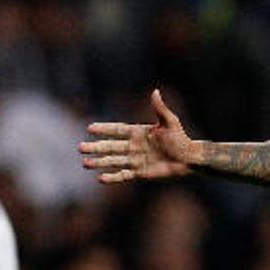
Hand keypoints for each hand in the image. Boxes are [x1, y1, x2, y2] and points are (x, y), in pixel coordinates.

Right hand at [79, 89, 196, 183]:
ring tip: (85, 163)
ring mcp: (136, 160)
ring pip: (114, 161)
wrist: (189, 159)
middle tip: (80, 148)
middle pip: (111, 147)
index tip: (89, 128)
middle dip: (96, 147)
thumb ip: (160, 108)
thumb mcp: (170, 122)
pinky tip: (100, 178)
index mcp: (138, 133)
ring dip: (99, 162)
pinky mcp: (141, 173)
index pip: (117, 130)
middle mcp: (134, 146)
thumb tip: (155, 91)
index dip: (104, 129)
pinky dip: (113, 177)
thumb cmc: (181, 139)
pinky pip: (124, 175)